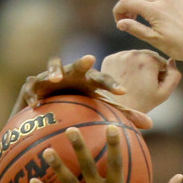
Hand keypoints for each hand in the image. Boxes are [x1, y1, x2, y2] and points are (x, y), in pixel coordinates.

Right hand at [13, 54, 152, 129]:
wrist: (49, 101)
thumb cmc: (78, 103)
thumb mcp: (99, 107)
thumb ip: (122, 114)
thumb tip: (151, 123)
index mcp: (88, 80)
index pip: (103, 80)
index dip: (112, 85)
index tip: (122, 93)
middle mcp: (70, 74)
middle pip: (78, 65)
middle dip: (82, 61)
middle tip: (90, 59)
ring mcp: (50, 76)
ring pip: (52, 67)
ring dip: (54, 70)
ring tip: (56, 78)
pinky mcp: (32, 84)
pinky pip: (31, 87)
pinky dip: (32, 94)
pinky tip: (35, 104)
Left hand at [100, 49, 179, 114]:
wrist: (116, 109)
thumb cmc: (142, 103)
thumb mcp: (163, 93)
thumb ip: (174, 76)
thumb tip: (172, 60)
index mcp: (150, 59)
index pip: (162, 63)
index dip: (160, 76)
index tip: (151, 87)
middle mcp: (134, 53)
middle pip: (148, 57)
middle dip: (148, 69)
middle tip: (142, 85)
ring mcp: (120, 55)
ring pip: (135, 57)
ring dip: (137, 66)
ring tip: (132, 83)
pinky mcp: (109, 58)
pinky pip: (123, 59)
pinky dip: (125, 67)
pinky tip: (124, 80)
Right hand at [113, 0, 182, 67]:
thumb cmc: (178, 47)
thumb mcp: (154, 40)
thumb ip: (135, 29)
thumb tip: (120, 23)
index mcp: (154, 9)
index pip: (127, 2)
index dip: (118, 10)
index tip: (119, 22)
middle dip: (129, 8)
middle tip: (128, 22)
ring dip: (141, 4)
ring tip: (141, 19)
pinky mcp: (182, 0)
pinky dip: (154, 3)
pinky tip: (157, 17)